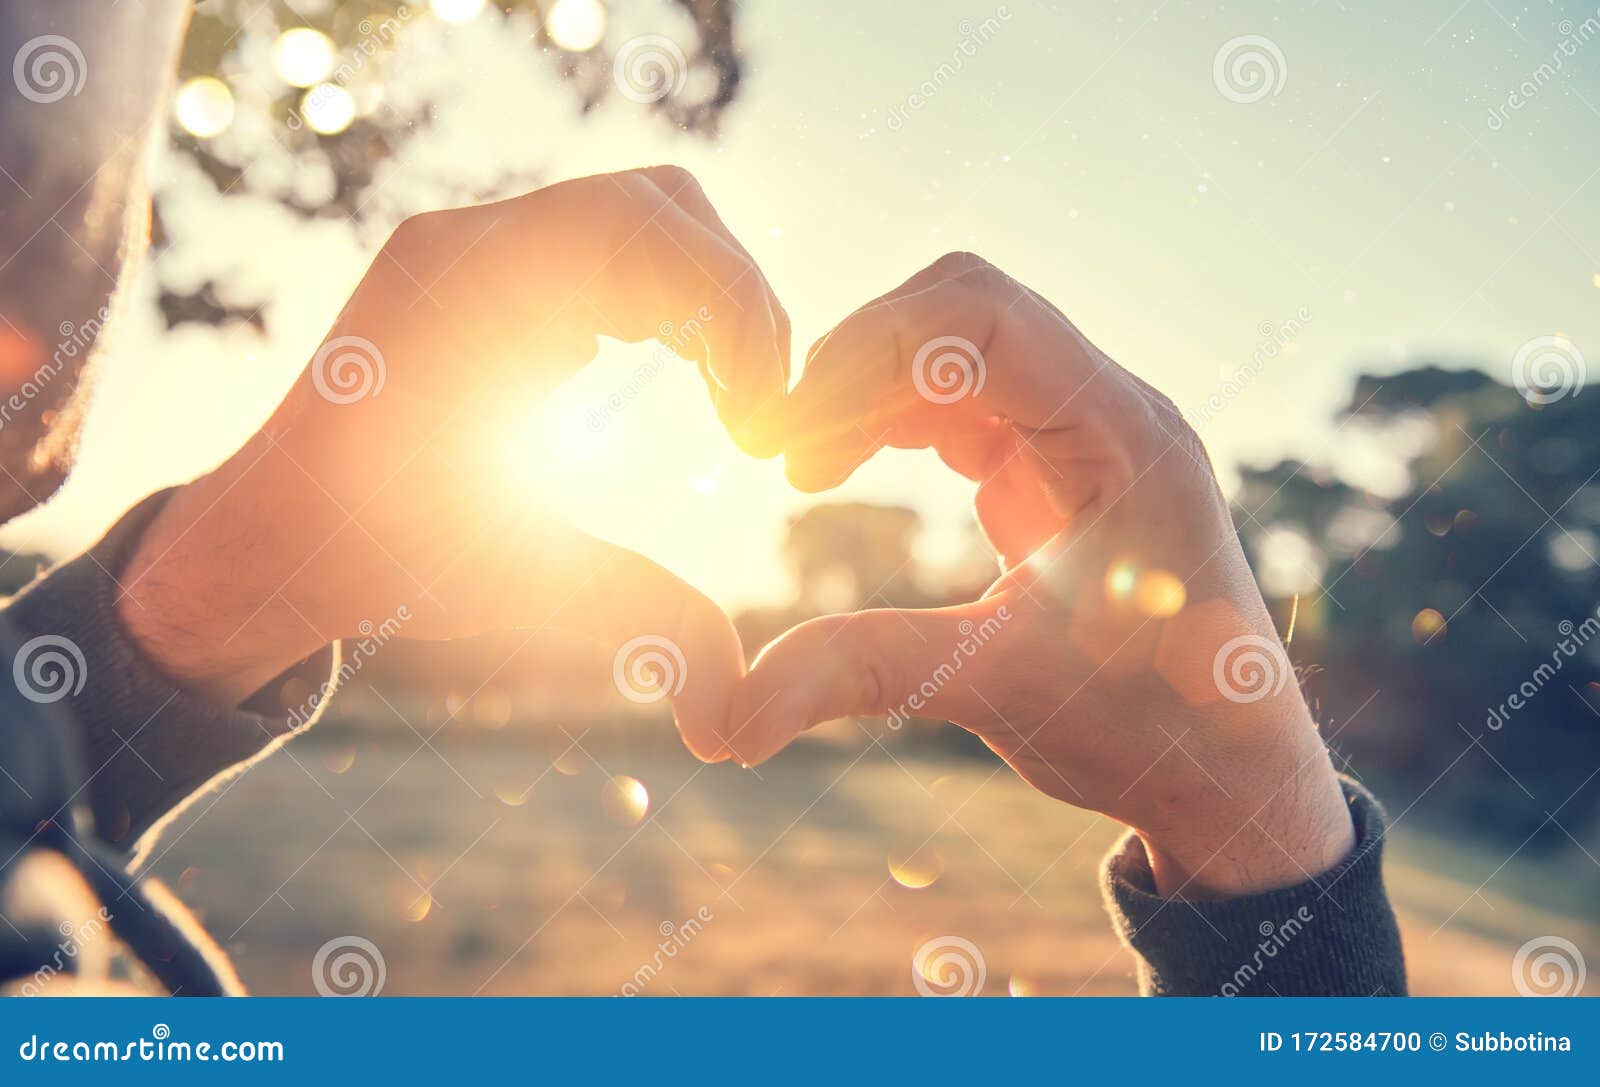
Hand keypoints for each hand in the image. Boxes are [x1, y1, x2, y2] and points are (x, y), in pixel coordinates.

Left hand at [117, 167, 788, 760]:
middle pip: (663, 207)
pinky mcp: (495, 278)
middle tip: (760, 416)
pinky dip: (670, 308)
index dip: (737, 313)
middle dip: (738, 306)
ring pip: (647, 222)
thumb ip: (636, 626)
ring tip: (734, 405)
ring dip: (710, 307)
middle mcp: (470, 242)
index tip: (757, 427)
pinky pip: (614, 253)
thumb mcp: (513, 585)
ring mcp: (482, 252)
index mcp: (465, 284)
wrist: (270, 538)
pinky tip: (679, 384)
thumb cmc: (371, 559)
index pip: (650, 228)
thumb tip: (733, 720)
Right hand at [732, 253, 1354, 897]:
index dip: (870, 352)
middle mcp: (1110, 412)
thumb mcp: (994, 688)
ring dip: (868, 389)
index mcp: (1122, 437)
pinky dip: (891, 419)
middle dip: (860, 358)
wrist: (1227, 773)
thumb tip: (723, 722)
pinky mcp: (1057, 467)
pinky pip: (963, 401)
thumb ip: (860, 674)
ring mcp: (1085, 433)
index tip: (789, 432)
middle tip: (778, 441)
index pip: (986, 318)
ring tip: (796, 464)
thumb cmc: (1144, 729)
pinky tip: (836, 468)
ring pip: (957, 348)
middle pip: (966, 306)